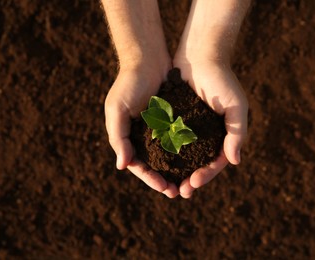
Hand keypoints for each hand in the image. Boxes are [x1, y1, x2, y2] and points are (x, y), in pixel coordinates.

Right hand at [104, 62, 179, 197]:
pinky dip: (187, 151)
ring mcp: (160, 128)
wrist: (147, 58)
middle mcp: (145, 136)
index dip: (151, 179)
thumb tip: (122, 166)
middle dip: (166, 179)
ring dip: (178, 170)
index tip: (165, 188)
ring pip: (170, 156)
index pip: (139, 165)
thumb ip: (119, 137)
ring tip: (190, 182)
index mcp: (130, 137)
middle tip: (179, 192)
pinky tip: (198, 160)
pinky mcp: (174, 119)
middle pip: (156, 165)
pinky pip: (181, 139)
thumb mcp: (117, 110)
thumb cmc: (128, 83)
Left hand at [174, 58, 247, 197]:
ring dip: (174, 171)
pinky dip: (163, 153)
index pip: (215, 162)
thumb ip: (237, 133)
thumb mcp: (236, 106)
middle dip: (188, 179)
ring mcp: (189, 129)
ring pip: (181, 156)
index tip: (193, 184)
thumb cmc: (222, 80)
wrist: (200, 56)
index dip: (206, 176)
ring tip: (165, 184)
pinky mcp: (174, 120)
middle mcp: (205, 135)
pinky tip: (154, 163)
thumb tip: (235, 161)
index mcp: (222, 135)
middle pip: (197, 164)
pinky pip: (168, 140)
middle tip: (178, 192)